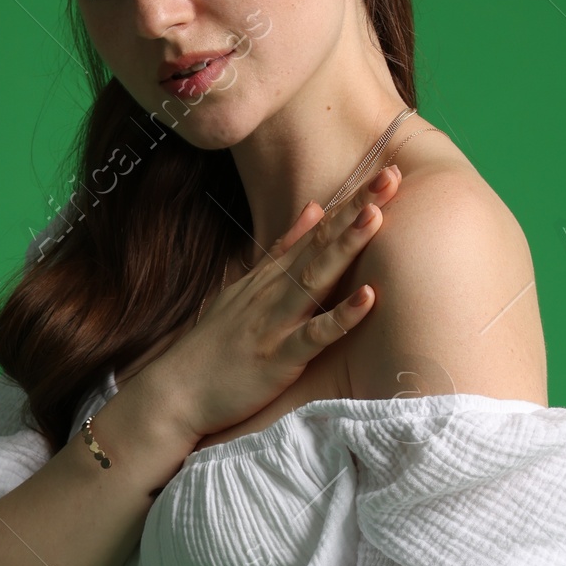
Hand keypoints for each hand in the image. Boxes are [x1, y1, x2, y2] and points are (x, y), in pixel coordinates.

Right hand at [135, 163, 402, 444]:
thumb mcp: (245, 288)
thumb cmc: (213, 348)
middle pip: (319, 243)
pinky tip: (368, 297)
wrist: (174, 393)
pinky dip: (341, 317)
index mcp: (269, 277)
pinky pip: (314, 336)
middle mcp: (273, 292)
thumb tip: (313, 210)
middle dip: (356, 209)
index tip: (383, 172)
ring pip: (316, 278)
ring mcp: (275, 323)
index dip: (350, 202)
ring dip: (346, 246)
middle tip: (391, 175)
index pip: (315, 231)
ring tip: (376, 215)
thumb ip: (281, 250)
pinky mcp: (278, 359)